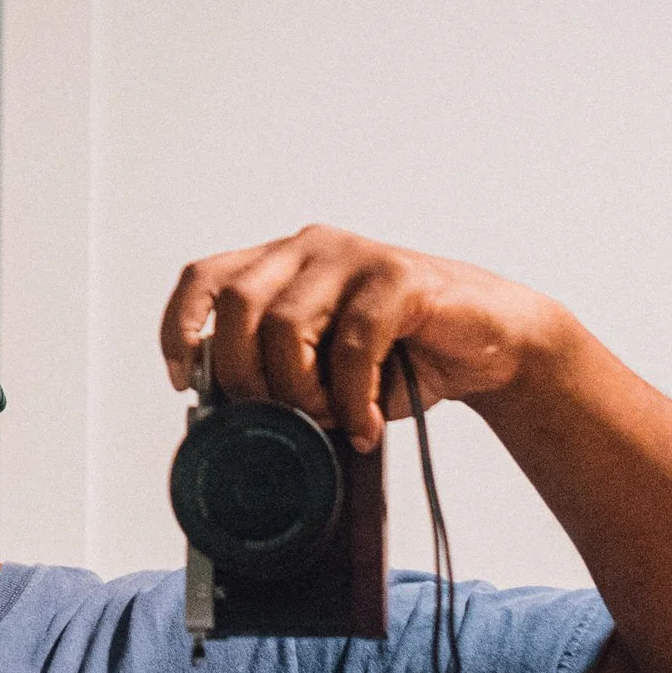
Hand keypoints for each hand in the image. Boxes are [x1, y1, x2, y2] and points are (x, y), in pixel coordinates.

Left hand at [160, 226, 566, 449]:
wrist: (490, 344)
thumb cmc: (400, 358)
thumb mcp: (324, 368)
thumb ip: (277, 373)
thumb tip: (224, 412)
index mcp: (280, 264)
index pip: (203, 279)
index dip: (181, 327)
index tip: (185, 381)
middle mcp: (309, 249)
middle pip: (237, 306)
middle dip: (245, 376)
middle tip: (282, 418)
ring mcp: (353, 258)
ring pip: (286, 324)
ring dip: (300, 391)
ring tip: (330, 419)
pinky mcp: (398, 277)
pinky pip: (352, 342)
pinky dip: (352, 397)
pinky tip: (366, 423)